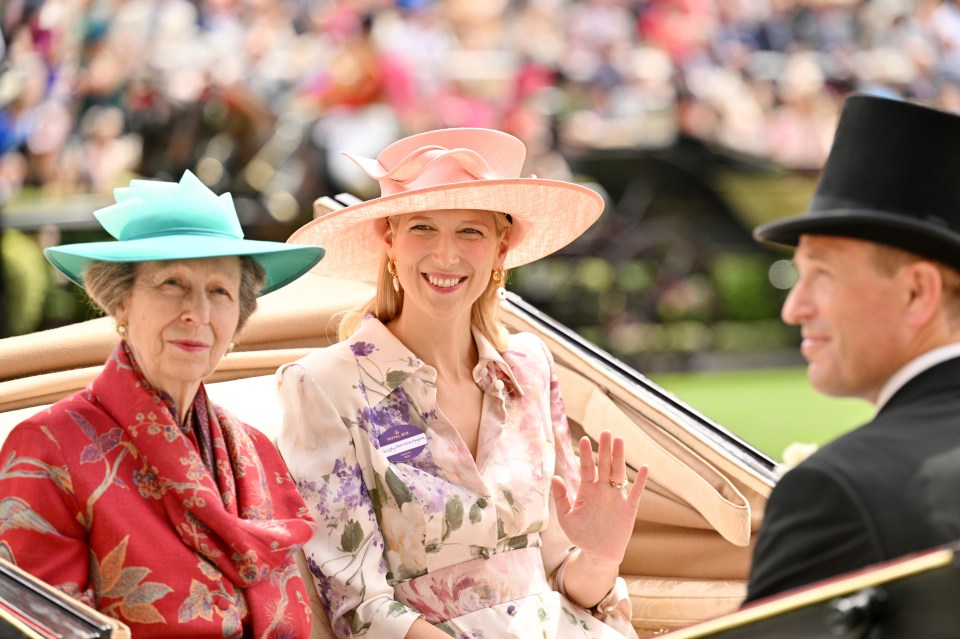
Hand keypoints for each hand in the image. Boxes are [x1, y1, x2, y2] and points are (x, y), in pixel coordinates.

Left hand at [551, 431, 647, 565]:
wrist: (598, 554)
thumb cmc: (581, 536)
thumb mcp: (566, 518)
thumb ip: (561, 498)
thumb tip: (554, 477)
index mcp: (587, 490)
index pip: (586, 468)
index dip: (585, 454)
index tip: (583, 439)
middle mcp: (603, 490)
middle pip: (604, 465)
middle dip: (605, 449)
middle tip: (606, 432)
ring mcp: (616, 498)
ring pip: (618, 473)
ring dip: (620, 458)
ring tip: (620, 440)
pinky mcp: (629, 509)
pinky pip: (635, 492)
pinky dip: (640, 481)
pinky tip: (644, 467)